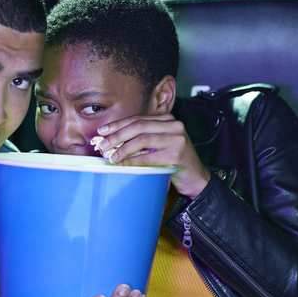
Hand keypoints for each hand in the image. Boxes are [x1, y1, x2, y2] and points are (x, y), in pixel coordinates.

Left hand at [94, 113, 210, 198]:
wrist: (195, 177)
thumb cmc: (173, 160)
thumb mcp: (158, 143)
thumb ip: (140, 137)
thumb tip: (111, 138)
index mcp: (167, 120)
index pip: (137, 119)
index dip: (117, 124)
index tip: (102, 131)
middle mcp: (174, 125)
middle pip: (138, 126)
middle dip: (116, 135)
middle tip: (103, 144)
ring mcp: (177, 139)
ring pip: (142, 139)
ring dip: (123, 149)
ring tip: (112, 156)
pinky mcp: (177, 155)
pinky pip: (148, 157)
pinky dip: (132, 160)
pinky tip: (123, 163)